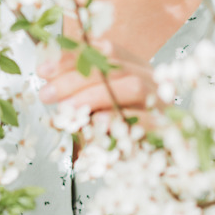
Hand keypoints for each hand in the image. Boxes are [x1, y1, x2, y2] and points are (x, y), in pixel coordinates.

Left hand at [36, 48, 164, 128]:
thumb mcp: (100, 111)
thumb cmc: (128, 135)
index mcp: (137, 68)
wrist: (168, 163)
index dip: (73, 56)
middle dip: (76, 78)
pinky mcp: (171, 131)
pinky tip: (97, 122)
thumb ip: (81, 97)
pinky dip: (121, 118)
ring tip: (67, 108)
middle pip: (114, 66)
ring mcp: (164, 103)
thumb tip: (49, 87)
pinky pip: (148, 120)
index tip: (43, 71)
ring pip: (133, 86)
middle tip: (47, 93)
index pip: (105, 51)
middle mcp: (153, 80)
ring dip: (95, 94)